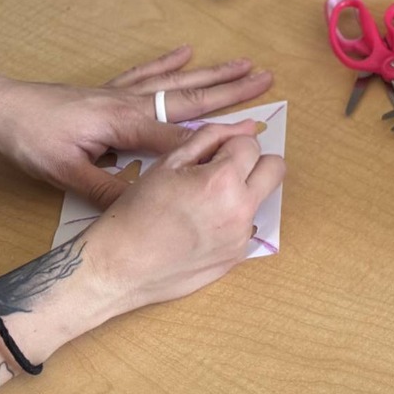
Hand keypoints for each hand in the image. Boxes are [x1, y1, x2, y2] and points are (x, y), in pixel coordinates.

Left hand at [0, 48, 274, 210]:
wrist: (0, 108)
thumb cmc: (31, 140)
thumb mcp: (64, 174)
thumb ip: (107, 190)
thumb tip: (144, 205)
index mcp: (126, 124)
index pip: (181, 136)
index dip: (219, 138)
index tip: (254, 137)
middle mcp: (131, 103)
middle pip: (191, 97)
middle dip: (231, 90)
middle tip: (267, 78)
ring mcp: (121, 93)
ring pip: (176, 82)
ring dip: (212, 73)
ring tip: (244, 63)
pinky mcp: (107, 90)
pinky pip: (145, 73)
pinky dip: (167, 62)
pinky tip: (186, 51)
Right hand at [77, 120, 284, 315]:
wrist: (118, 267)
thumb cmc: (137, 211)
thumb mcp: (168, 163)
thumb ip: (211, 137)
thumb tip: (248, 126)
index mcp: (223, 180)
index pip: (251, 143)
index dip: (228, 146)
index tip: (207, 158)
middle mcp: (240, 208)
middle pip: (275, 168)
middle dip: (253, 163)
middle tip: (222, 172)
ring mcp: (241, 235)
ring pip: (261, 198)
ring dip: (243, 193)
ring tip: (205, 203)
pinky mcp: (236, 257)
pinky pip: (247, 227)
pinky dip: (231, 221)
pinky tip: (200, 228)